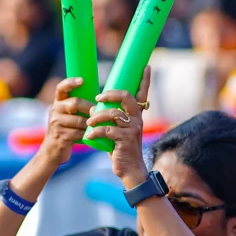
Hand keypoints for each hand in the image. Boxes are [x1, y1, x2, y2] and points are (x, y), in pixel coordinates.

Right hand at [39, 78, 92, 168]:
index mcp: (58, 102)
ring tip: (98, 126)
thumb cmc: (68, 130)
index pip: (61, 88)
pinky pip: (78, 133)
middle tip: (98, 112)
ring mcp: (55, 123)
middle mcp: (54, 110)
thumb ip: (80, 107)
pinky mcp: (60, 135)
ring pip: (78, 120)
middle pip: (74, 103)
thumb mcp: (70, 116)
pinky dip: (87, 135)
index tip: (82, 80)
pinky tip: (92, 136)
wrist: (53, 150)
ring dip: (90, 124)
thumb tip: (103, 99)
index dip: (71, 82)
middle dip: (89, 108)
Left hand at [87, 66, 152, 187]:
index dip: (145, 80)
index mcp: (136, 116)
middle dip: (110, 94)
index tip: (146, 66)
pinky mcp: (125, 140)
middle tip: (98, 96)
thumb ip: (110, 119)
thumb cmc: (120, 149)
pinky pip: (107, 131)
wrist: (130, 169)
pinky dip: (95, 132)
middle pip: (126, 97)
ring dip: (97, 117)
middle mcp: (137, 119)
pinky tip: (89, 137)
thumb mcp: (118, 131)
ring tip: (89, 123)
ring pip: (113, 114)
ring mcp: (132, 129)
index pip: (143, 94)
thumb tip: (93, 109)